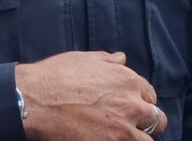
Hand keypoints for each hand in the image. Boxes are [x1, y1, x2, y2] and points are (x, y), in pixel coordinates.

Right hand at [16, 51, 167, 139]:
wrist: (35, 101)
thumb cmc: (56, 77)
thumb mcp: (84, 59)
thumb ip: (108, 60)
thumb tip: (122, 59)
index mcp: (127, 80)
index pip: (150, 95)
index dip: (141, 100)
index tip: (132, 105)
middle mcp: (131, 104)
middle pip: (156, 119)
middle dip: (146, 122)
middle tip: (132, 125)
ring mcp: (122, 129)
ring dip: (138, 138)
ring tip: (122, 136)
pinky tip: (111, 140)